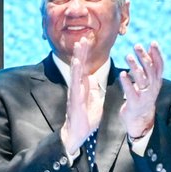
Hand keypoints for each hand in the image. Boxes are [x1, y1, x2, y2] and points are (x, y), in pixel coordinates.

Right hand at [60, 37, 99, 154]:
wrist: (78, 134)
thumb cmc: (86, 119)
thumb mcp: (95, 102)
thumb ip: (93, 90)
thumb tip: (92, 79)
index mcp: (83, 87)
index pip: (85, 67)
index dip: (86, 55)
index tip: (88, 41)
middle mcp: (77, 87)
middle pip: (79, 65)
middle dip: (81, 51)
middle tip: (83, 37)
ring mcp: (75, 92)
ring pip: (76, 71)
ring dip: (78, 57)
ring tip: (79, 45)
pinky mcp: (75, 98)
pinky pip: (76, 83)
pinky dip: (76, 72)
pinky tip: (77, 63)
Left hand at [118, 42, 163, 141]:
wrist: (141, 119)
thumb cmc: (143, 96)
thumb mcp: (149, 80)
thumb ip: (150, 65)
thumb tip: (151, 47)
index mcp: (157, 81)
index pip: (160, 65)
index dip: (157, 54)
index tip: (152, 42)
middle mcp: (153, 88)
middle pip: (151, 70)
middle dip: (145, 57)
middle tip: (137, 46)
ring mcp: (145, 96)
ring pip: (142, 79)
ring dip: (135, 66)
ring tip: (128, 56)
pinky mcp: (135, 103)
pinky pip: (131, 91)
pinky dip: (127, 82)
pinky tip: (122, 74)